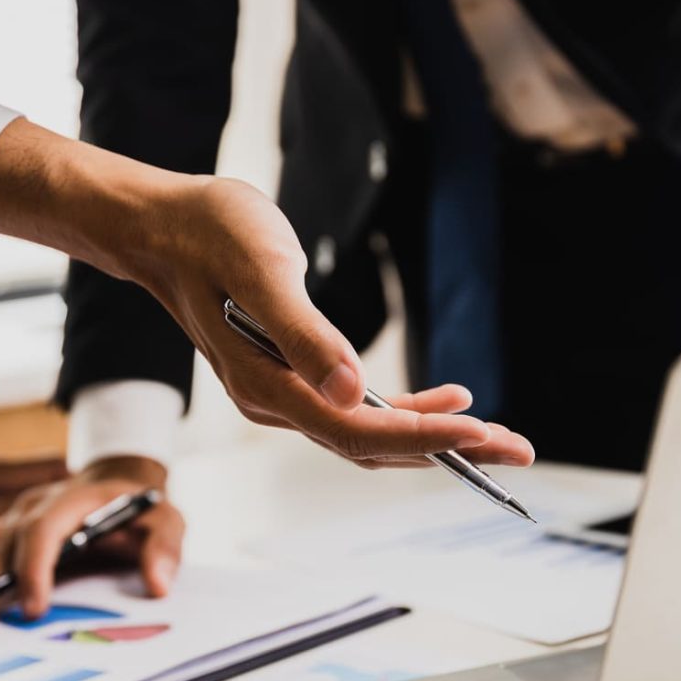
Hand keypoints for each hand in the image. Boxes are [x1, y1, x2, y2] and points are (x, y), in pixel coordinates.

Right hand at [0, 456, 183, 619]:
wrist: (120, 493)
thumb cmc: (140, 510)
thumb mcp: (166, 521)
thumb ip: (165, 548)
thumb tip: (158, 586)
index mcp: (73, 498)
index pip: (41, 529)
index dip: (34, 568)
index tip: (35, 609)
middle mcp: (37, 506)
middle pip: (4, 541)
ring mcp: (20, 521)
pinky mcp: (13, 538)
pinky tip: (0, 611)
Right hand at [134, 177, 534, 467]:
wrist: (165, 228)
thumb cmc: (209, 235)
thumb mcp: (261, 269)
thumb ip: (304, 334)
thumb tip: (351, 391)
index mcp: (268, 384)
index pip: (355, 430)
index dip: (420, 437)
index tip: (479, 434)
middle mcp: (276, 401)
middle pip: (372, 446)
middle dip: (447, 451)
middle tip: (515, 453)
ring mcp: (284, 394)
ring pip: (369, 434)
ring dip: (433, 437)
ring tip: (495, 434)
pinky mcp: (293, 378)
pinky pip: (356, 410)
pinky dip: (404, 412)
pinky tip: (446, 400)